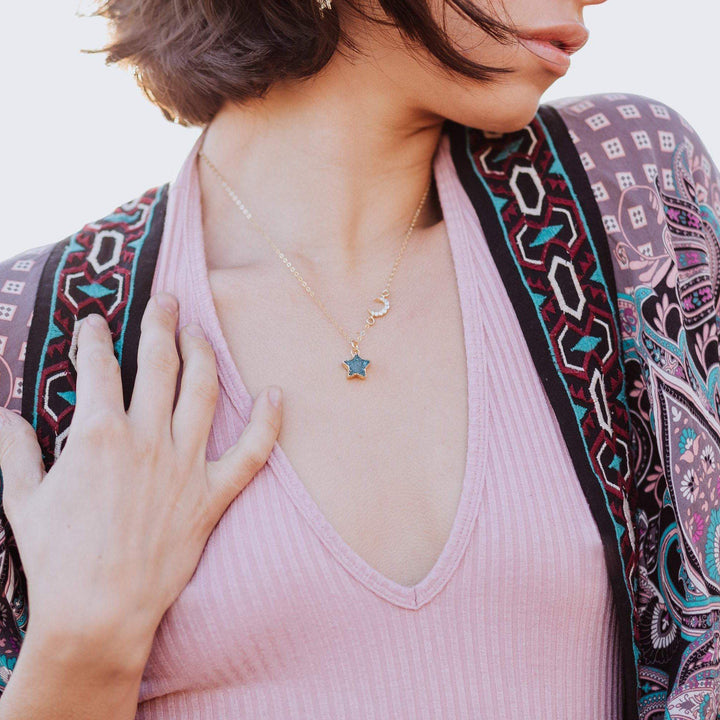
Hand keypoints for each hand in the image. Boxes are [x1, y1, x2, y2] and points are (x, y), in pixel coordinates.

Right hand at [0, 292, 282, 673]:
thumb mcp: (21, 499)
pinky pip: (252, 453)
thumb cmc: (56, 559)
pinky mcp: (212, 495)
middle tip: (166, 300)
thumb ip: (14, 450)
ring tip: (201, 332)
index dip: (96, 338)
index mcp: (98, 434)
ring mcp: (185, 465)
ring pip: (203, 392)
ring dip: (204, 354)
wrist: (98, 613)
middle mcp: (147, 439)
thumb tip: (4, 415)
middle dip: (161, 324)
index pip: (99, 367)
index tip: (95, 323)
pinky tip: (275, 394)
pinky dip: (268, 423)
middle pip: (159, 363)